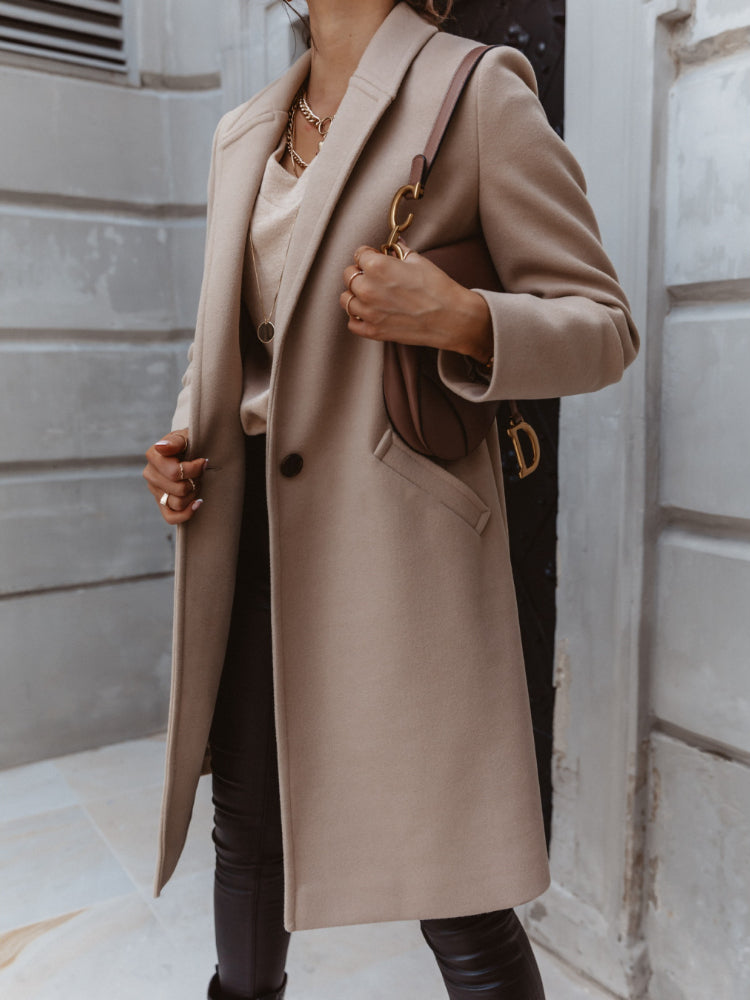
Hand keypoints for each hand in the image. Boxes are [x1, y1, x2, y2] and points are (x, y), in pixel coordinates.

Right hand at [142, 429, 206, 524]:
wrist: (191, 451)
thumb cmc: (190, 443)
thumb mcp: (185, 436)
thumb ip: (175, 441)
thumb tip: (161, 447)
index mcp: (154, 456)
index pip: (174, 473)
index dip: (194, 470)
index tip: (204, 462)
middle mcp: (150, 474)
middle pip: (178, 489)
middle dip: (195, 482)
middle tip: (201, 474)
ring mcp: (155, 490)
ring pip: (177, 503)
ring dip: (193, 495)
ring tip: (198, 484)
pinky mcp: (161, 503)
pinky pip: (171, 517)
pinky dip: (186, 513)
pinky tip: (197, 503)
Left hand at [340, 244, 492, 361]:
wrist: (452, 318)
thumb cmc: (438, 288)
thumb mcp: (418, 261)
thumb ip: (399, 252)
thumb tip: (394, 246)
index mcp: (378, 267)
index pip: (359, 254)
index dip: (369, 254)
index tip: (376, 257)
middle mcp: (368, 289)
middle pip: (348, 275)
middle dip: (359, 272)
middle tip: (374, 276)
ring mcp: (369, 312)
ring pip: (346, 299)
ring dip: (355, 294)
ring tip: (371, 294)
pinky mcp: (373, 331)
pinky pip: (352, 323)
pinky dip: (357, 317)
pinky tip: (370, 312)